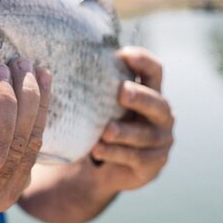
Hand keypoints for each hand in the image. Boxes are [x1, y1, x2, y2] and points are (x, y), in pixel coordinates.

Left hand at [88, 46, 174, 191]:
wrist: (104, 167)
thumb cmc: (104, 124)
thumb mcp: (102, 104)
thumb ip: (97, 86)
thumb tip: (61, 63)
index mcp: (150, 92)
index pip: (154, 71)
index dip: (143, 61)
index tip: (124, 55)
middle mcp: (161, 115)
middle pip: (157, 103)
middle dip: (140, 97)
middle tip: (122, 92)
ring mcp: (161, 140)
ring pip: (145, 134)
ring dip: (124, 132)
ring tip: (105, 131)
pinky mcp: (154, 164)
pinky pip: (136, 157)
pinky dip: (116, 153)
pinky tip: (98, 149)